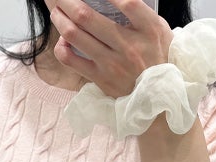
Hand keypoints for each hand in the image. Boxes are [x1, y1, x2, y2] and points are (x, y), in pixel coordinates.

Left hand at [50, 0, 173, 97]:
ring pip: (74, 34)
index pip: (128, 3)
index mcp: (148, 29)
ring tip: (57, 13)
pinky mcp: (101, 78)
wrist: (156, 98)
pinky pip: (71, 60)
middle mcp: (129, 46)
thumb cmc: (157, 59)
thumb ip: (139, 13)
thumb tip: (113, 0)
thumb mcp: (158, 31)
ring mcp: (112, 64)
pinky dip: (61, 47)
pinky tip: (63, 42)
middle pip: (87, 16)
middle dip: (67, 1)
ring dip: (60, 19)